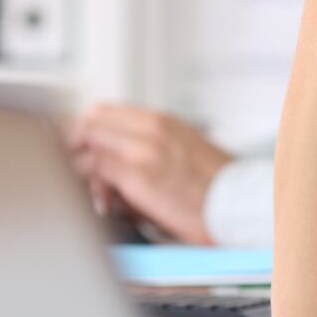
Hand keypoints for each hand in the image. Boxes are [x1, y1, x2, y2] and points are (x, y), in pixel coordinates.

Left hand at [67, 105, 232, 244]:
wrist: (240, 202)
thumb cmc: (217, 186)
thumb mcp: (185, 151)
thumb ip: (151, 147)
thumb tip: (119, 163)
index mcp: (161, 121)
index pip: (101, 112)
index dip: (84, 132)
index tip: (79, 150)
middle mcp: (149, 128)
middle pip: (88, 126)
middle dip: (76, 150)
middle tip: (78, 172)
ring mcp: (141, 148)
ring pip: (88, 148)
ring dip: (83, 172)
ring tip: (97, 194)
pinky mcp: (137, 174)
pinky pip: (96, 173)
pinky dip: (94, 189)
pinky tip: (106, 204)